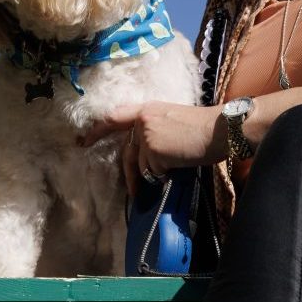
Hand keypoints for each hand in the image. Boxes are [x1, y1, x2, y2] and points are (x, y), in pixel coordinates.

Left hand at [83, 101, 224, 195]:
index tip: (84, 140)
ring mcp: (145, 135)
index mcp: (146, 109)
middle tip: (132, 192)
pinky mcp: (153, 151)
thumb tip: (145, 153)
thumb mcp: (172, 120)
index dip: (98, 129)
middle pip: (127, 152)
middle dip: (131, 175)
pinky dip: (165, 175)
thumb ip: (154, 129)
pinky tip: (179, 164)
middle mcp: (141, 120)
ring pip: (143, 166)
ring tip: (177, 162)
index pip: (114, 117)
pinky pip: (154, 172)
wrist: (218, 130)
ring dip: (158, 172)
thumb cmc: (202, 127)